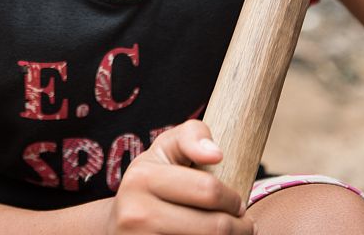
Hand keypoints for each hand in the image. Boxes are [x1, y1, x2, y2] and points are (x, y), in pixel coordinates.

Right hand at [105, 120, 253, 234]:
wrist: (118, 226)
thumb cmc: (152, 181)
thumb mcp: (166, 150)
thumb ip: (191, 136)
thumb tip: (215, 154)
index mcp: (143, 178)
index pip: (207, 190)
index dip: (233, 199)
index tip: (240, 203)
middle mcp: (137, 214)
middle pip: (213, 227)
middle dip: (239, 228)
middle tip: (245, 225)